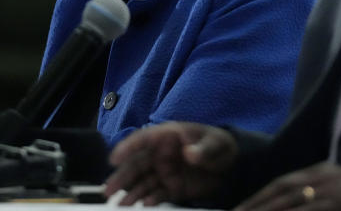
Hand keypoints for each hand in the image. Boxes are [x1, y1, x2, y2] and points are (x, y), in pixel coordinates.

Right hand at [104, 122, 237, 205]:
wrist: (232, 165)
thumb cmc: (219, 146)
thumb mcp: (215, 144)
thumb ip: (203, 150)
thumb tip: (190, 153)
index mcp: (168, 137)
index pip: (143, 139)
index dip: (127, 148)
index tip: (114, 159)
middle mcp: (161, 154)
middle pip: (137, 164)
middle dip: (122, 177)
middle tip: (108, 190)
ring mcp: (165, 172)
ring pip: (143, 181)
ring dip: (130, 192)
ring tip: (120, 204)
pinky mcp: (171, 187)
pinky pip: (156, 194)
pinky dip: (148, 200)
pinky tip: (142, 205)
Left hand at [235, 162, 340, 210]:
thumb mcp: (336, 187)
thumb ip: (313, 193)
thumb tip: (285, 203)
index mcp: (319, 171)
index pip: (282, 183)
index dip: (260, 196)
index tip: (241, 208)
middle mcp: (321, 177)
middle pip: (282, 189)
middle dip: (257, 203)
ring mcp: (329, 189)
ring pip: (292, 200)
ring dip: (270, 210)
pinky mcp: (338, 202)